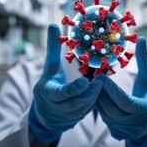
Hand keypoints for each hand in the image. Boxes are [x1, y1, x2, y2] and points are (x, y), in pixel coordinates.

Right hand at [29, 24, 101, 143]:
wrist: (46, 111)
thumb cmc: (49, 82)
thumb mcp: (50, 66)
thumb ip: (52, 48)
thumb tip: (53, 24)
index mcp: (47, 92)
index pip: (61, 93)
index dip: (74, 89)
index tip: (86, 82)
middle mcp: (55, 107)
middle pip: (75, 102)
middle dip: (89, 93)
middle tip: (100, 82)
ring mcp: (65, 117)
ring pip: (83, 109)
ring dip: (93, 98)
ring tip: (100, 86)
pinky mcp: (73, 121)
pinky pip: (86, 113)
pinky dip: (93, 104)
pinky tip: (98, 94)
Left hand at [95, 37, 146, 146]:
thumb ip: (144, 60)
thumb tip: (141, 39)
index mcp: (144, 109)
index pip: (124, 101)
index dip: (111, 90)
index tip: (100, 77)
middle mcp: (133, 122)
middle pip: (111, 108)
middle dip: (101, 92)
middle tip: (93, 78)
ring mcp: (123, 128)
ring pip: (103, 113)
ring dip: (96, 98)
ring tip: (93, 85)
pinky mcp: (114, 132)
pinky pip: (101, 117)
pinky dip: (97, 105)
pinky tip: (95, 94)